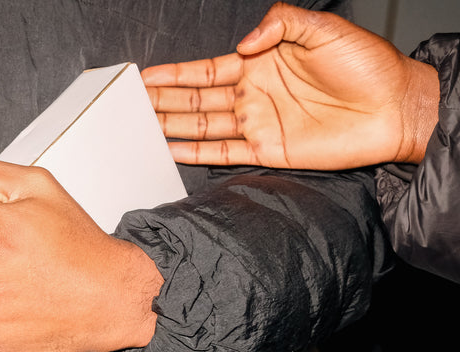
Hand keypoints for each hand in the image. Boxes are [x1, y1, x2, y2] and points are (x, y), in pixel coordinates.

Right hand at [141, 2, 438, 168]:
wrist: (395, 107)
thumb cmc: (367, 65)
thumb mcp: (324, 29)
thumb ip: (280, 24)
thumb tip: (243, 43)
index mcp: (260, 63)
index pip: (205, 71)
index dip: (174, 74)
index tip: (145, 76)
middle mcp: (253, 95)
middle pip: (195, 101)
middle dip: (162, 102)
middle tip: (130, 106)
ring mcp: (258, 124)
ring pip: (202, 126)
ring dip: (170, 127)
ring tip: (139, 128)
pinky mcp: (267, 151)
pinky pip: (222, 152)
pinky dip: (195, 153)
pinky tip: (170, 151)